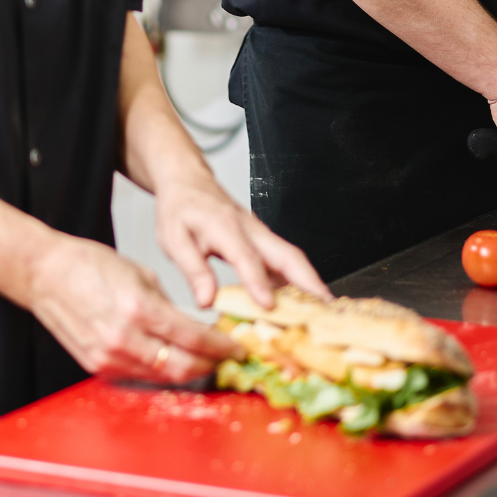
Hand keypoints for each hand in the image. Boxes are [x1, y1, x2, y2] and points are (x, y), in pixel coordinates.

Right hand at [26, 234, 238, 383]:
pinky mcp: (96, 366)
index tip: (236, 346)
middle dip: (210, 364)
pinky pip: (138, 376)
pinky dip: (159, 371)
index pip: (193, 337)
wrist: (44, 274)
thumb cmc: (86, 265)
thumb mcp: (139, 273)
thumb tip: (192, 324)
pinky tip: (171, 361)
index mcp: (137, 308)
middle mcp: (123, 338)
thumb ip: (168, 304)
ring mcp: (108, 356)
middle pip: (181, 365)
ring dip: (187, 371)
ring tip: (204, 361)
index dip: (221, 346)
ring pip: (161, 376)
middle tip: (226, 359)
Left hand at [153, 173, 327, 310]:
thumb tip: (207, 300)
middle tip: (323, 311)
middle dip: (308, 283)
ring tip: (323, 315)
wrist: (188, 182)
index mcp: (224, 226)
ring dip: (309, 285)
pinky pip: (286, 263)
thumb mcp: (173, 239)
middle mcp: (251, 229)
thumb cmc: (180, 209)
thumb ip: (192, 269)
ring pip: (292, 259)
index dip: (257, 281)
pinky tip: (302, 306)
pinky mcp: (264, 242)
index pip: (245, 256)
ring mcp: (261, 235)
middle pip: (287, 255)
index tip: (268, 305)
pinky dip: (298, 283)